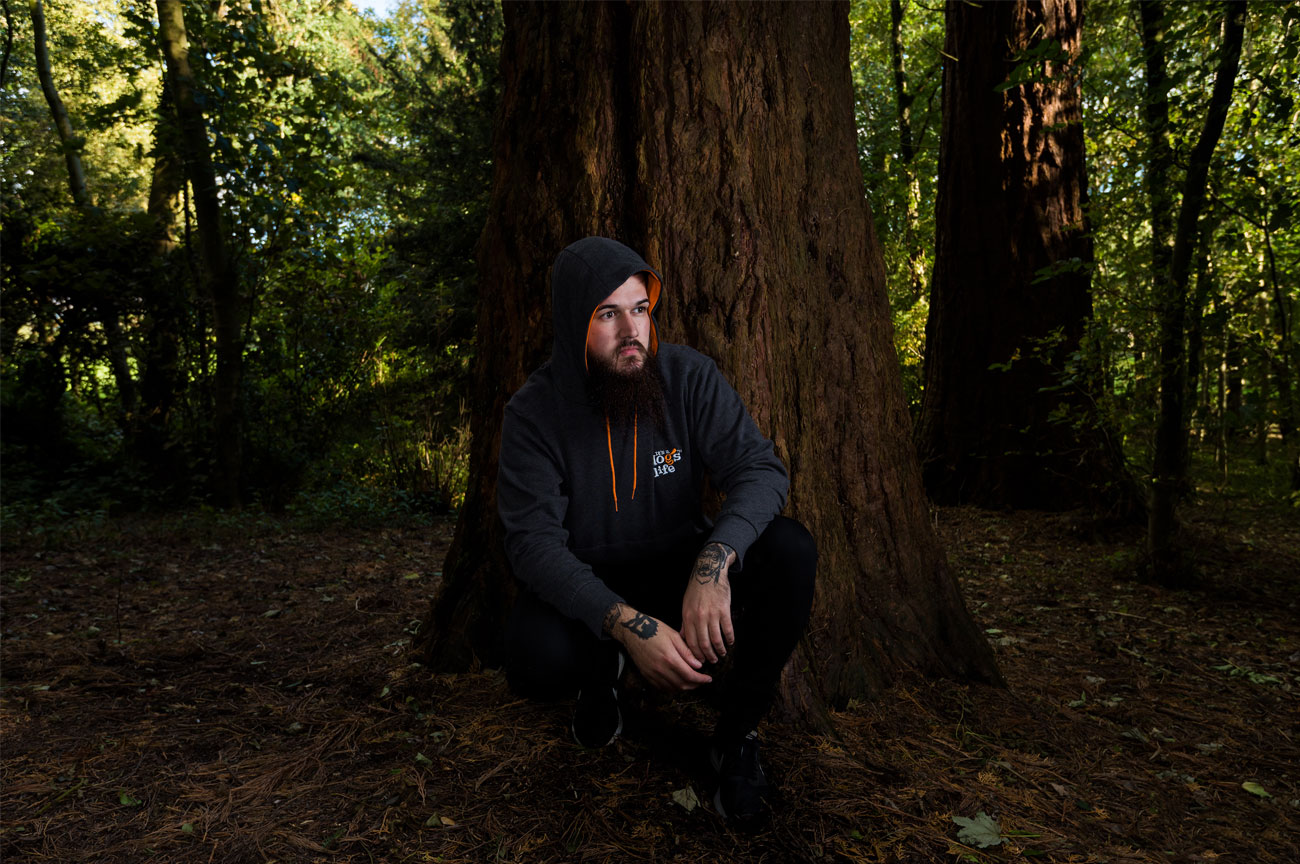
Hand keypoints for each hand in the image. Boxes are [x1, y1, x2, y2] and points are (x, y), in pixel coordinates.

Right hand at [604, 604, 711, 690]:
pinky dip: (672, 687)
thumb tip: (698, 665)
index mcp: (670, 658)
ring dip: (684, 688)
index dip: (701, 679)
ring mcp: (652, 674)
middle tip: (702, 681)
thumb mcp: (673, 636)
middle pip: (682, 685)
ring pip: (672, 688)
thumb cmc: (654, 629)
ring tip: (692, 682)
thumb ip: (686, 652)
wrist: (632, 631)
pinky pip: (662, 687)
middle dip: (695, 685)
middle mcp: (661, 669)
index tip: (708, 678)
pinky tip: (677, 682)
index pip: (690, 675)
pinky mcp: (646, 675)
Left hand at [681, 542, 735, 663]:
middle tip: (713, 661)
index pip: (690, 642)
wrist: (708, 572)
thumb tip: (683, 639)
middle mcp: (699, 617)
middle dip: (708, 656)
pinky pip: (727, 629)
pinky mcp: (724, 610)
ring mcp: (711, 614)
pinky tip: (730, 643)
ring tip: (722, 654)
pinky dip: (729, 639)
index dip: (696, 654)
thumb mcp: (686, 605)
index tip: (700, 661)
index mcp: (688, 617)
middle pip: (703, 643)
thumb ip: (686, 623)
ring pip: (716, 639)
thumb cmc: (696, 590)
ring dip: (719, 650)